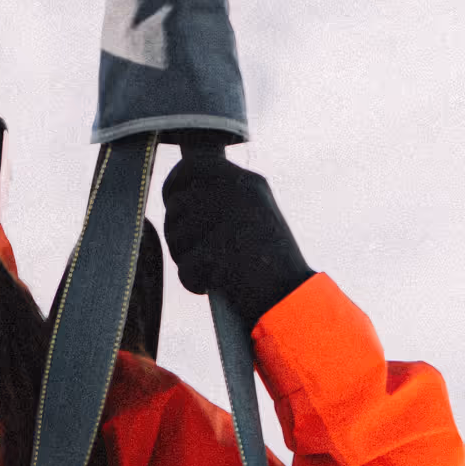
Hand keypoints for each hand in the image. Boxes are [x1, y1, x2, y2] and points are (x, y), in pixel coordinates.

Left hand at [160, 139, 312, 331]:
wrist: (292, 298)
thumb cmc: (270, 264)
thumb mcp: (252, 216)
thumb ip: (222, 199)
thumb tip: (179, 197)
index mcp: (247, 182)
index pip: (193, 167)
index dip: (174, 185)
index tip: (172, 202)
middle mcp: (237, 194)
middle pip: (177, 205)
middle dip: (178, 232)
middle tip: (198, 252)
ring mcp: (228, 222)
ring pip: (175, 236)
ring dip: (186, 259)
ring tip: (215, 268)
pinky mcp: (219, 253)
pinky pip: (184, 268)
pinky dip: (196, 283)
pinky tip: (220, 285)